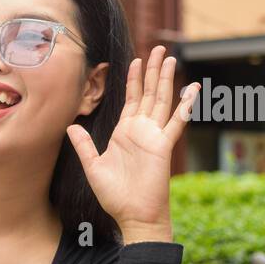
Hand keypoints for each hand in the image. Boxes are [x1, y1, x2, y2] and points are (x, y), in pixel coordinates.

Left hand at [65, 46, 198, 241]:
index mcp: (124, 133)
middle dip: (151, 70)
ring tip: (169, 58)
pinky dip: (186, 105)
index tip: (134, 60)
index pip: (130, 100)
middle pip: (148, 93)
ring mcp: (153, 136)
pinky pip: (176, 122)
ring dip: (165, 79)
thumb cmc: (114, 195)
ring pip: (161, 100)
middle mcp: (140, 130)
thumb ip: (84, 145)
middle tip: (157, 48)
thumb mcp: (93, 166)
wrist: (132, 215)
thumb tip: (71, 126)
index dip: (133, 80)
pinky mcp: (163, 145)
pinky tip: (193, 88)